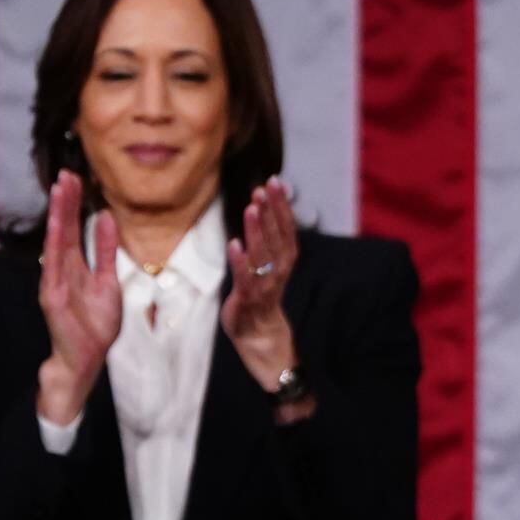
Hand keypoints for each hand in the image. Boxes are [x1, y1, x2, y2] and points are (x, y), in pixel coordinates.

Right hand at [35, 171, 120, 424]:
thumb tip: (108, 218)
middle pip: (63, 229)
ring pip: (57, 242)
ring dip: (58, 216)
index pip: (74, 228)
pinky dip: (56, 245)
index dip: (75, 204)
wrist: (85, 358)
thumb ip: (106, 251)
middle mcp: (61, 269)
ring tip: (60, 191)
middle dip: (65, 202)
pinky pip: (54, 266)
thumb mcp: (108, 281)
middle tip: (67, 173)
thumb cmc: (95, 324)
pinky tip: (58, 226)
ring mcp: (54, 281)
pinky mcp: (51, 297)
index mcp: (75, 265)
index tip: (76, 179)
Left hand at [222, 177, 302, 398]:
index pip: (286, 228)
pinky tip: (234, 244)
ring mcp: (264, 285)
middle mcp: (278, 271)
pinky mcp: (248, 299)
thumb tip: (261, 207)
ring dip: (257, 230)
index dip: (281, 206)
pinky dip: (240, 261)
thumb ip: (266, 239)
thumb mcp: (266, 265)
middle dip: (271, 211)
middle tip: (264, 187)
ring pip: (263, 254)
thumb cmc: (260, 296)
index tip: (275, 183)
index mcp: (284, 261)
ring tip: (251, 207)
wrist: (260, 336)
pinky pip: (245, 278)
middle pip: (277, 236)